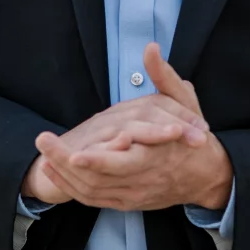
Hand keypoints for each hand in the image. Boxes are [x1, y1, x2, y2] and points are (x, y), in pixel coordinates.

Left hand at [30, 43, 233, 212]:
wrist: (206, 177)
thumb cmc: (195, 138)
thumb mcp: (186, 104)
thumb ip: (165, 77)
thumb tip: (151, 48)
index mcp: (156, 157)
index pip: (121, 163)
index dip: (96, 161)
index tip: (73, 152)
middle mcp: (141, 180)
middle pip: (97, 180)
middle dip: (67, 164)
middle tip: (43, 143)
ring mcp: (132, 194)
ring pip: (92, 191)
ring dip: (65, 176)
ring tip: (43, 155)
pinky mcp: (126, 202)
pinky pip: (93, 199)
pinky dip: (72, 187)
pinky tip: (54, 170)